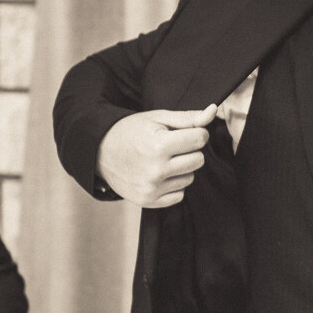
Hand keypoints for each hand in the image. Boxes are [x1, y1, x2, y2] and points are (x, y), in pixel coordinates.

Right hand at [97, 104, 218, 207]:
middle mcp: (156, 170)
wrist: (99, 152)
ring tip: (162, 160)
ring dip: (181, 169)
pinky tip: (158, 175)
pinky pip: (179, 195)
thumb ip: (188, 117)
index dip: (195, 133)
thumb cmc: (130, 131)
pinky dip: (173, 185)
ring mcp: (152, 188)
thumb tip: (213, 111)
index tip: (182, 132)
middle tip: (171, 146)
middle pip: (199, 160)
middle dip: (190, 151)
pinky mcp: (149, 201)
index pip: (200, 139)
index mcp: (159, 145)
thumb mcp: (157, 118)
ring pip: (190, 178)